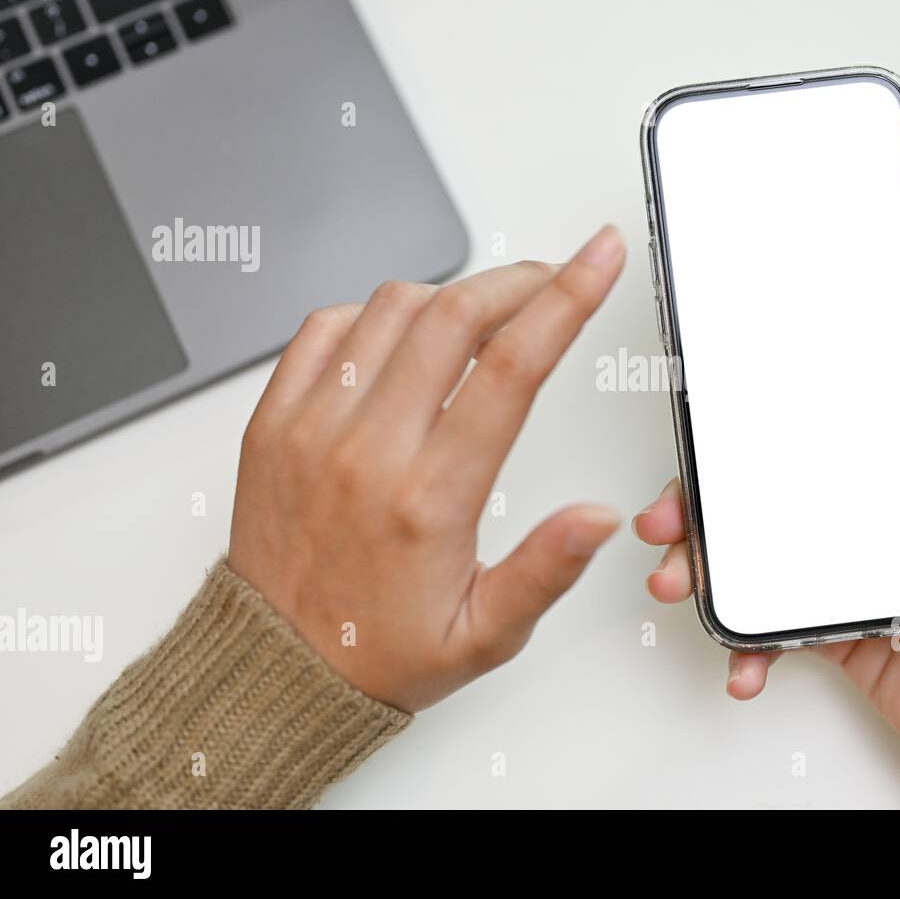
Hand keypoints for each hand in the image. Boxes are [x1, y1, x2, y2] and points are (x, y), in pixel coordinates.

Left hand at [228, 226, 625, 712]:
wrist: (274, 668)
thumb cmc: (378, 650)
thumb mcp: (486, 633)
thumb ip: (547, 569)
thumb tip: (600, 517)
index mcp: (430, 500)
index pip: (512, 368)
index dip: (567, 298)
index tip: (599, 257)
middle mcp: (367, 452)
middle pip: (454, 316)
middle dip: (519, 279)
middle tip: (552, 279)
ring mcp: (312, 429)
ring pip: (391, 308)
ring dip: (452, 293)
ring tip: (484, 314)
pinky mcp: (272, 422)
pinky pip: (324, 327)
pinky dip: (375, 312)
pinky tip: (404, 335)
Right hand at [633, 325, 899, 789]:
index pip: (833, 438)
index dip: (769, 429)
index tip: (718, 429)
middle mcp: (880, 527)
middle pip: (776, 495)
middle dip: (710, 503)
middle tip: (672, 516)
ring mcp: (853, 582)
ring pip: (760, 559)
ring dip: (709, 569)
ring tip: (682, 581)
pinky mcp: (837, 634)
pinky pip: (773, 628)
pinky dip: (747, 644)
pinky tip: (744, 659)